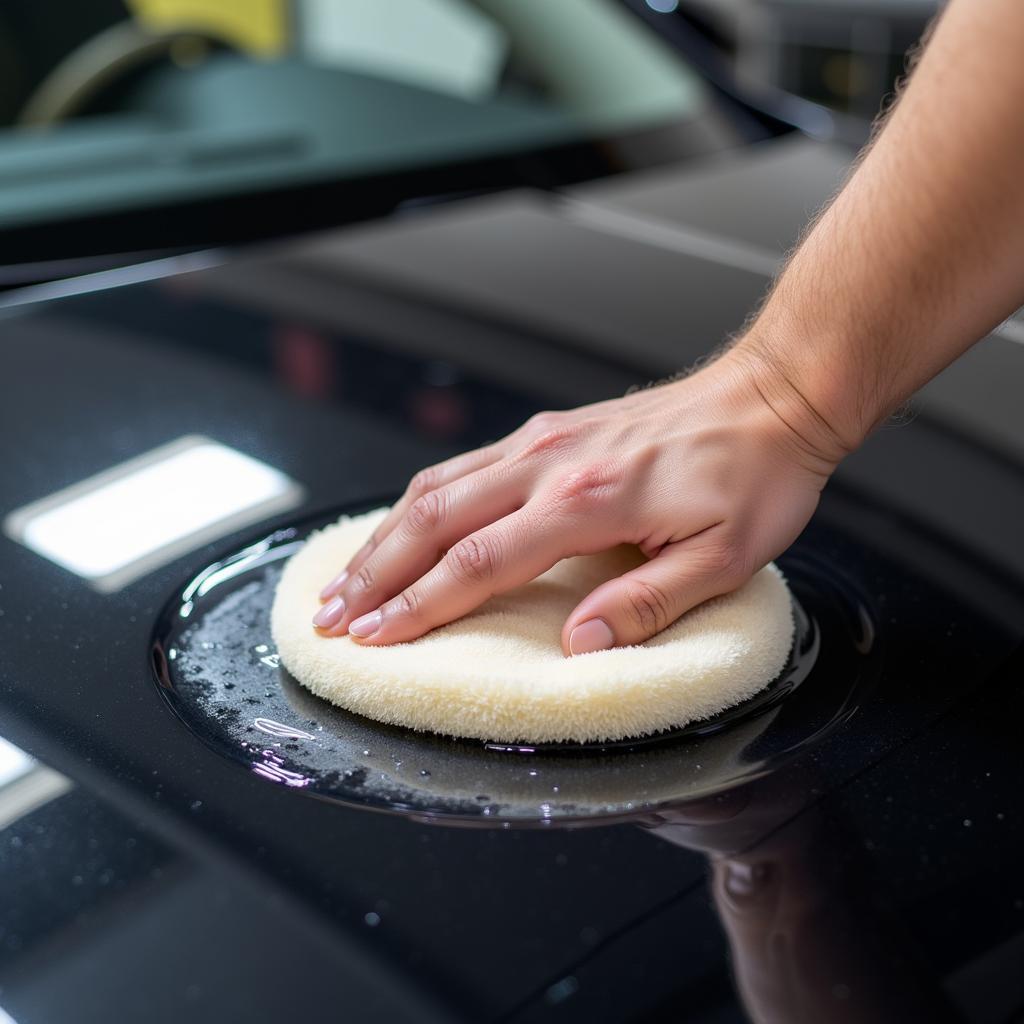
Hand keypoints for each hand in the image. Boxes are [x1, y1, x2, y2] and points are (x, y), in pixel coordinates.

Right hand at [312, 348, 844, 653]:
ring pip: (437, 488)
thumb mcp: (723, 558)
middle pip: (435, 520)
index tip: (374, 638)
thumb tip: (577, 645)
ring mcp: (543, 442)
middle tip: (331, 615)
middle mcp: (549, 465)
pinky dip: (419, 501)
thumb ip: (646, 603)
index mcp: (587, 502)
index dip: (419, 605)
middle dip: (376, 573)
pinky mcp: (549, 432)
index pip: (478, 562)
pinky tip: (401, 524)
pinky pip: (464, 466)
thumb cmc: (753, 477)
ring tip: (346, 577)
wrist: (769, 397)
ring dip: (384, 535)